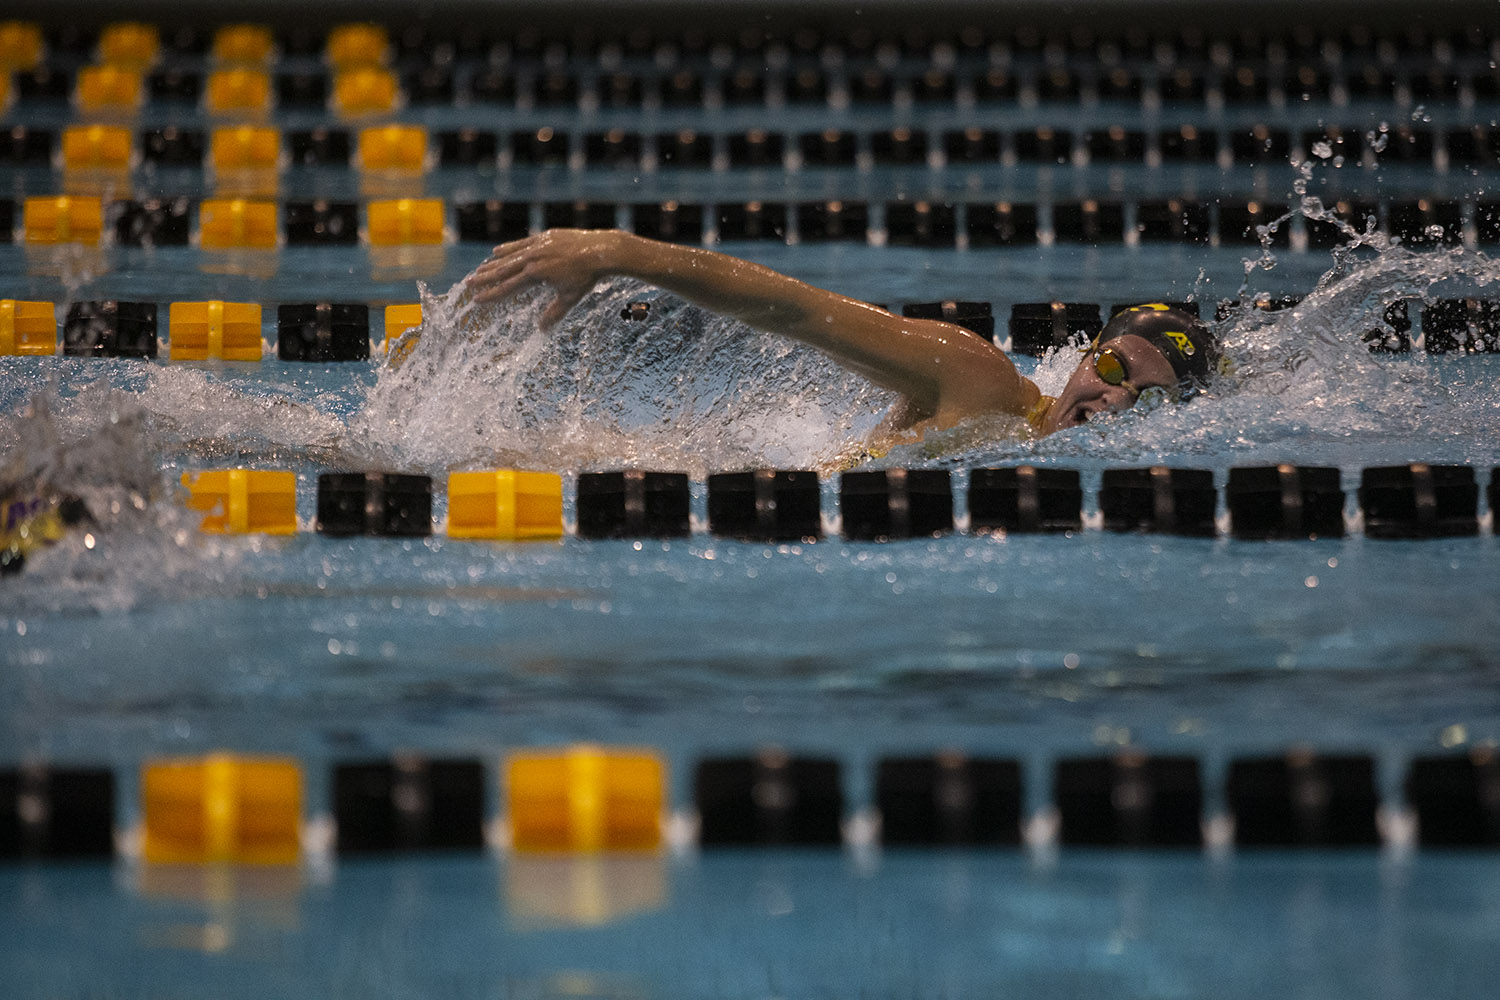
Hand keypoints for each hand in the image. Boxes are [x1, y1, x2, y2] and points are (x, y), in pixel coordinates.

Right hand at [468, 229, 616, 330]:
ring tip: (478, 270)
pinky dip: (508, 248)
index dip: (491, 295)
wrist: (600, 250)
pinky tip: (496, 251)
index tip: (477, 300)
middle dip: (484, 279)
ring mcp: (537, 246)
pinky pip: (521, 243)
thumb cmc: (586, 276)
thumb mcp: (569, 297)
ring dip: (492, 264)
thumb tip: (542, 331)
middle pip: (502, 271)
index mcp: (536, 275)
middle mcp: (532, 258)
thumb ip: (554, 313)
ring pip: (509, 256)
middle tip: (467, 284)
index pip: (508, 288)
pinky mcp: (543, 237)